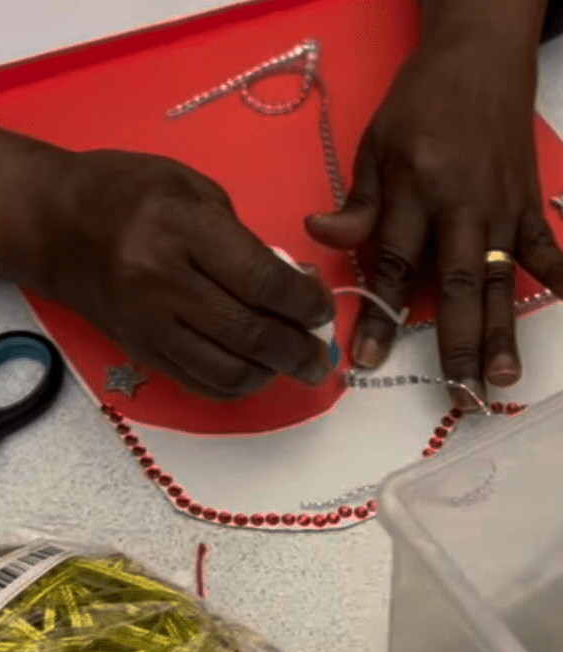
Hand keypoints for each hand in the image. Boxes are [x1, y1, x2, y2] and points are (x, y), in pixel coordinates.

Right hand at [0, 115, 333, 400]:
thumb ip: (243, 238)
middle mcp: (162, 283)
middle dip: (296, 351)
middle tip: (318, 358)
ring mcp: (147, 324)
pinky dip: (235, 386)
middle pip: (248, 333)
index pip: (259, 280)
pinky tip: (254, 371)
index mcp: (180, 229)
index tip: (321, 309)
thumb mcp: (192, 188)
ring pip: (226, 369)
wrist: (52, 225)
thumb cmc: (126, 193)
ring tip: (292, 365)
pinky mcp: (138, 350)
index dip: (303, 303)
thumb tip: (293, 285)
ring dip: (270, 374)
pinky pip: (198, 382)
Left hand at [305, 27, 562, 409]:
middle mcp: (462, 201)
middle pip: (458, 283)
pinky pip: (544, 242)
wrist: (478, 54)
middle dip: (457, 342)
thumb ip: (358, 203)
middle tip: (459, 392)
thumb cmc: (418, 104)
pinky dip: (556, 271)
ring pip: (501, 276)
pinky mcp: (530, 199)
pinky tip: (562, 302)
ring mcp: (502, 203)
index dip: (381, 315)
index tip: (369, 360)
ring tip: (503, 376)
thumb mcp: (374, 145)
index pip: (394, 264)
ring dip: (503, 329)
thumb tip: (318, 234)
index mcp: (416, 187)